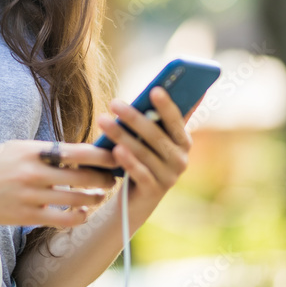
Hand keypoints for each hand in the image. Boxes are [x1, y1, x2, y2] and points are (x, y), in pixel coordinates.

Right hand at [0, 139, 118, 227]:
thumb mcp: (18, 149)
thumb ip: (47, 151)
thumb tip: (81, 152)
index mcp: (32, 151)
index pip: (76, 151)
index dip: (100, 155)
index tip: (115, 155)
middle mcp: (32, 172)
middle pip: (81, 176)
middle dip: (103, 178)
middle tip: (113, 178)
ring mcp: (30, 196)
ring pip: (76, 199)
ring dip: (94, 198)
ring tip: (99, 195)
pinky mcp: (26, 216)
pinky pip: (62, 219)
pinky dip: (79, 217)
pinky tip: (84, 213)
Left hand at [96, 86, 201, 207]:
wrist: (134, 200)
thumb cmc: (143, 159)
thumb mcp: (151, 139)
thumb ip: (160, 117)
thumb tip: (163, 86)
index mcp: (183, 141)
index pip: (176, 120)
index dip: (166, 105)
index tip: (154, 89)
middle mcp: (181, 160)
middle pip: (156, 135)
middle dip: (134, 117)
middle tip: (113, 102)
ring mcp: (169, 177)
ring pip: (144, 153)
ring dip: (122, 135)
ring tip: (102, 120)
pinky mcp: (154, 193)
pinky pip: (140, 174)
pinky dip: (128, 161)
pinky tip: (115, 150)